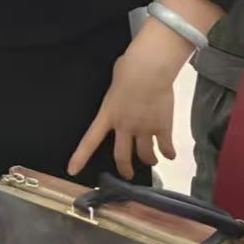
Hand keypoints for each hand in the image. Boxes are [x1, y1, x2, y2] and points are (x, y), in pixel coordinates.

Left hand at [69, 32, 188, 177]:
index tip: (72, 171)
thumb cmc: (129, 68)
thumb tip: (123, 95)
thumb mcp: (114, 85)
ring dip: (149, 160)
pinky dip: (169, 153)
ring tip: (152, 161)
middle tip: (128, 174)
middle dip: (125, 169)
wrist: (150, 70)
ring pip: (146, 155)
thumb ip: (116, 98)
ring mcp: (144, 129)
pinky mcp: (163, 127)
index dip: (80, 157)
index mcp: (107, 115)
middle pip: (122, 156)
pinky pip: (166, 147)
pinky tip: (170, 156)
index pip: (89, 140)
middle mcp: (125, 126)